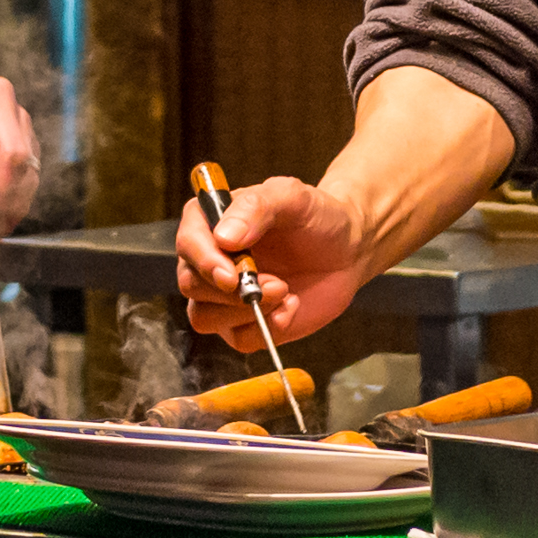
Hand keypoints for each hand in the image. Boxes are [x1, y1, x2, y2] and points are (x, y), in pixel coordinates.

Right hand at [171, 175, 378, 345]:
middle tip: (276, 283)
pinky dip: (266, 329)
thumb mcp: (291, 197)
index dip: (204, 262)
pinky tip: (291, 307)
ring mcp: (223, 295)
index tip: (232, 276)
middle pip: (191, 284)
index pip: (188, 243)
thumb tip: (223, 238)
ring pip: (204, 318)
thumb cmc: (317, 216)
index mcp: (211, 221)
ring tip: (284, 292)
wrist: (348, 249)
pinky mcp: (244, 323)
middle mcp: (210, 259)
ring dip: (245, 313)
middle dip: (232, 292)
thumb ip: (256, 208)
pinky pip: (239, 339)